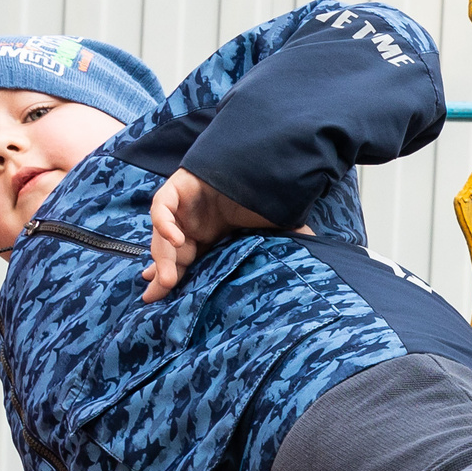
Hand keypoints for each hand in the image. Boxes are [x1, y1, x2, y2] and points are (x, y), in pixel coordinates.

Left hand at [145, 168, 280, 301]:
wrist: (267, 167)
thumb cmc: (270, 200)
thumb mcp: (278, 235)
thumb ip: (284, 254)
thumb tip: (312, 280)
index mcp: (208, 236)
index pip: (184, 261)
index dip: (173, 280)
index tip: (165, 303)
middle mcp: (191, 223)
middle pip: (168, 252)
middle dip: (162, 274)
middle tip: (159, 297)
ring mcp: (183, 206)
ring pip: (162, 234)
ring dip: (162, 257)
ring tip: (168, 280)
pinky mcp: (178, 187)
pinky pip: (161, 207)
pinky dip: (163, 223)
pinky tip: (177, 239)